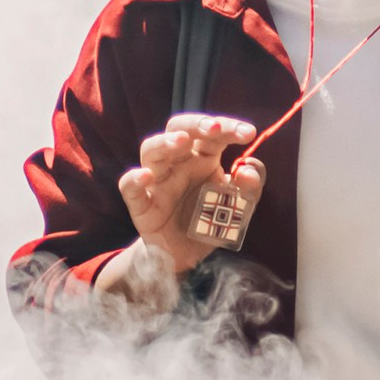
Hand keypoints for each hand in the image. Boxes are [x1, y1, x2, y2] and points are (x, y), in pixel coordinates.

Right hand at [117, 114, 266, 275]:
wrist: (188, 255)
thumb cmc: (212, 220)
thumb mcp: (241, 205)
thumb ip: (250, 187)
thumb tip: (249, 170)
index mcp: (204, 158)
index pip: (213, 133)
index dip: (230, 128)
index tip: (249, 133)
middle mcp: (179, 164)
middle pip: (179, 129)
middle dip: (196, 124)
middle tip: (215, 128)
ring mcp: (158, 182)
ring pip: (151, 150)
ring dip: (165, 142)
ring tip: (181, 141)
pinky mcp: (142, 205)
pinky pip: (129, 188)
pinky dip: (134, 180)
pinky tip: (146, 177)